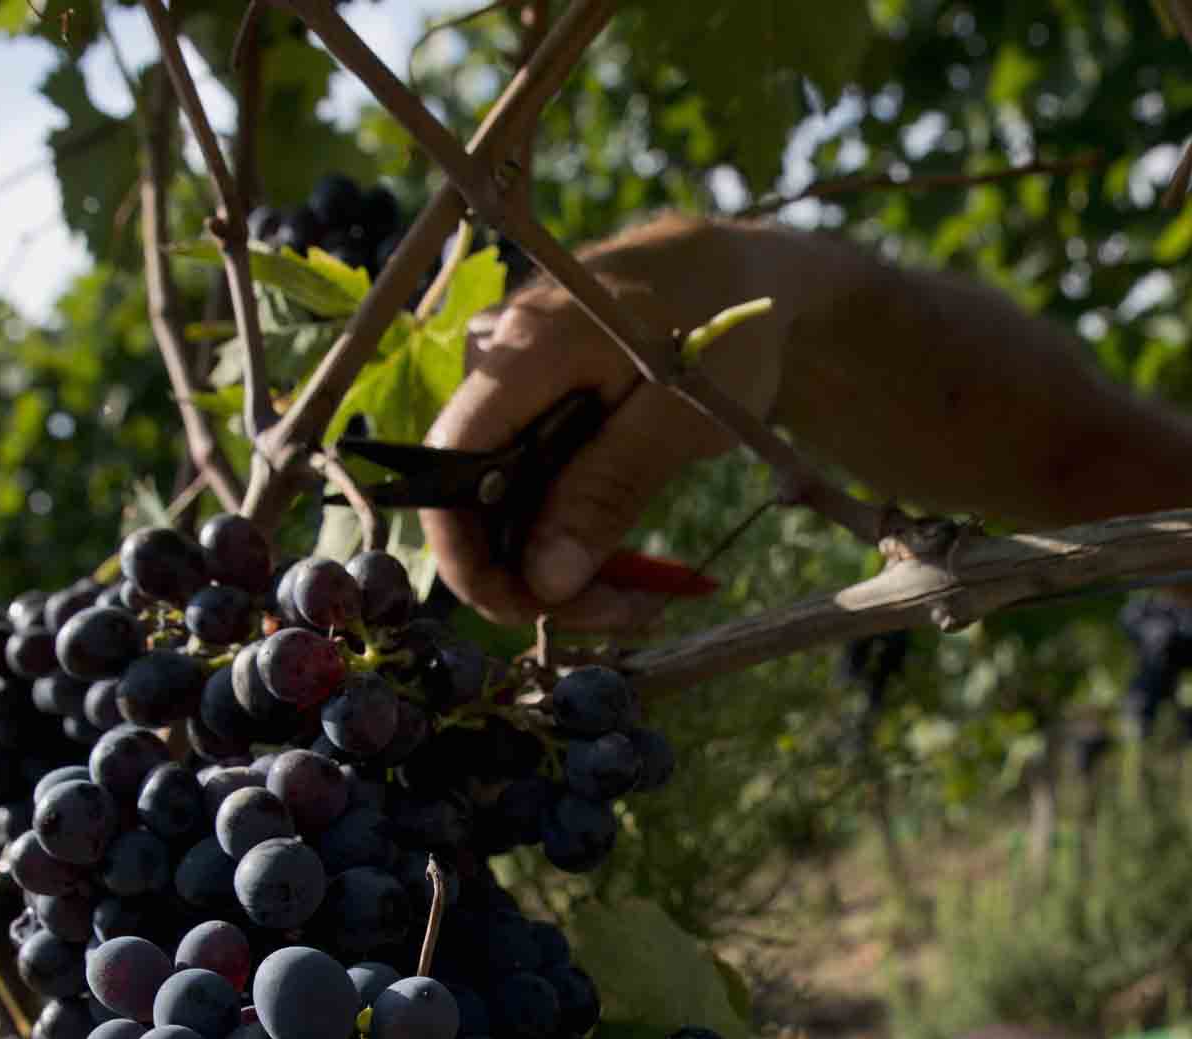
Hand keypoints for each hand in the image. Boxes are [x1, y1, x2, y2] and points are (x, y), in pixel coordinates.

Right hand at [424, 221, 786, 632]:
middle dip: (536, 574)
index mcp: (523, 347)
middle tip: (628, 610)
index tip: (530, 611)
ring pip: (502, 503)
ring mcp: (505, 382)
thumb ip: (608, 492)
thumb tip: (545, 582)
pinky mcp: (526, 404)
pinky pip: (527, 486)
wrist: (742, 274)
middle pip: (473, 496)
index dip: (468, 552)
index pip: (449, 462)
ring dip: (562, 564)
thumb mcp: (680, 420)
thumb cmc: (721, 330)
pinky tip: (627, 562)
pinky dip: (571, 532)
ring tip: (644, 592)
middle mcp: (493, 360)